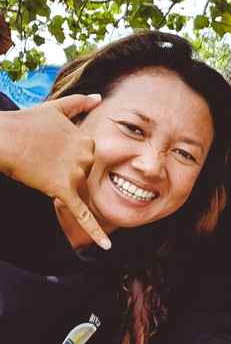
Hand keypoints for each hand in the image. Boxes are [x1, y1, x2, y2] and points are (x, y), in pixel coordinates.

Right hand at [0, 94, 109, 248]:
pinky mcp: (64, 190)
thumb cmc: (27, 123)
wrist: (4, 138)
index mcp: (89, 142)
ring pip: (74, 190)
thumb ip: (81, 103)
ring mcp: (76, 174)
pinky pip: (82, 215)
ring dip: (57, 183)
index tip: (51, 150)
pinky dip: (95, 232)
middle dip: (62, 171)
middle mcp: (87, 158)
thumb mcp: (56, 108)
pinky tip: (107, 247)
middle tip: (42, 159)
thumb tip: (100, 97)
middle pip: (80, 175)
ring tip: (39, 168)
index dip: (65, 158)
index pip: (84, 160)